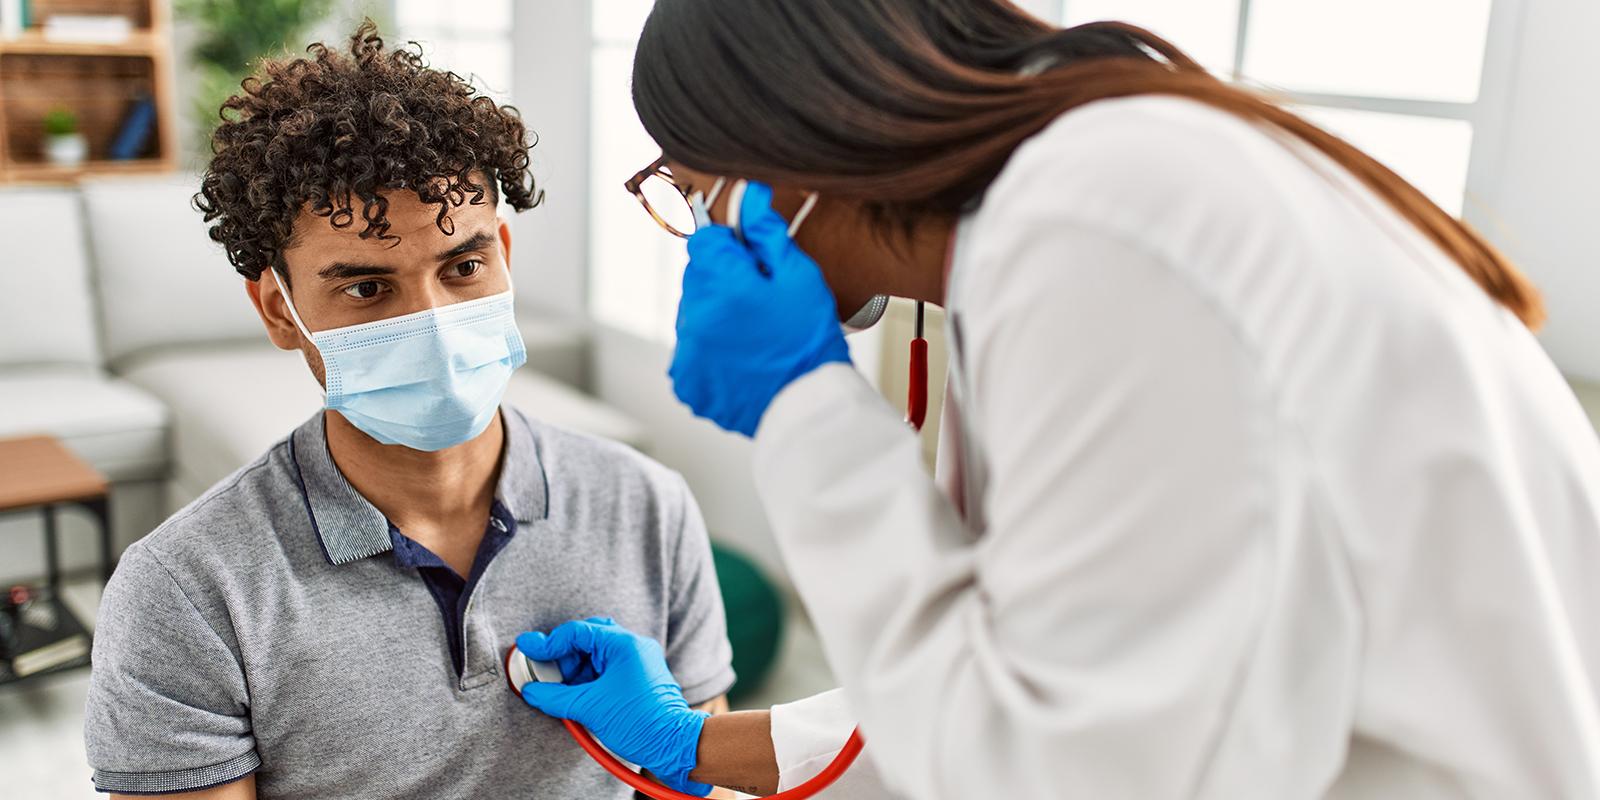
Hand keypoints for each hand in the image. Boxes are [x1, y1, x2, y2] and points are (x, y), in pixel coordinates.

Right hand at [516, 618, 711, 796]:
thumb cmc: (640, 723)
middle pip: (588, 639)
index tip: (528, 648)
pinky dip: (588, 679)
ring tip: (561, 690)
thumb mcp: (589, 708)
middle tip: (546, 673)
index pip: (578, 633)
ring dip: (575, 669)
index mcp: (624, 645)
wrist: (672, 745)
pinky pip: (607, 669)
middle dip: (564, 655)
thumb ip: (555, 696)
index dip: (549, 642)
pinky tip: (576, 695)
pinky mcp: (638, 677)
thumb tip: (532, 690)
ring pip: (596, 654)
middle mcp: (633, 647)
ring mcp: (638, 661)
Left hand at [672, 182, 851, 436]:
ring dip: (715, 316)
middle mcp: (694, 318)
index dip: (730, 248)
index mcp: (721, 285)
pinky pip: (691, 350)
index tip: (752, 264)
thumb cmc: (810, 339)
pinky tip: (741, 359)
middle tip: (760, 305)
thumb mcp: (798, 277)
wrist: (809, 408)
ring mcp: (686, 354)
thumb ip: (766, 233)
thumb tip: (748, 191)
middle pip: (697, 278)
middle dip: (723, 282)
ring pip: (693, 314)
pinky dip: (710, 351)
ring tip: (754, 337)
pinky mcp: (687, 383)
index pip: (703, 241)